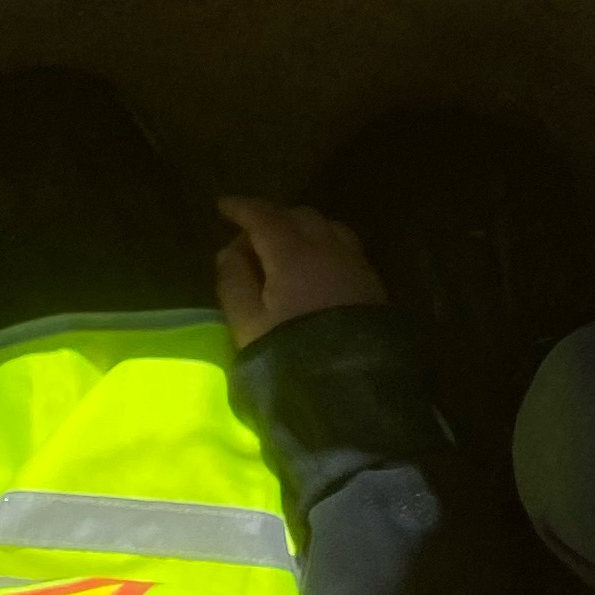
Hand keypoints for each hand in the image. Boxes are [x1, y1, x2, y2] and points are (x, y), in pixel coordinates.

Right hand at [215, 197, 385, 347]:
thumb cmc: (290, 355)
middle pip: (299, 215)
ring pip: (328, 227)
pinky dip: (325, 243)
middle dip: (272, 218)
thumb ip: (234, 283)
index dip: (242, 208)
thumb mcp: (248, 325)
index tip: (223, 206)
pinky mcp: (372, 283)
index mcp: (293, 255)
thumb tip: (229, 252)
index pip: (265, 217)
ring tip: (284, 248)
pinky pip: (346, 246)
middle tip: (250, 239)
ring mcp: (355, 264)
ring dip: (302, 228)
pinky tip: (317, 265)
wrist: (352, 388)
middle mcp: (329, 249)